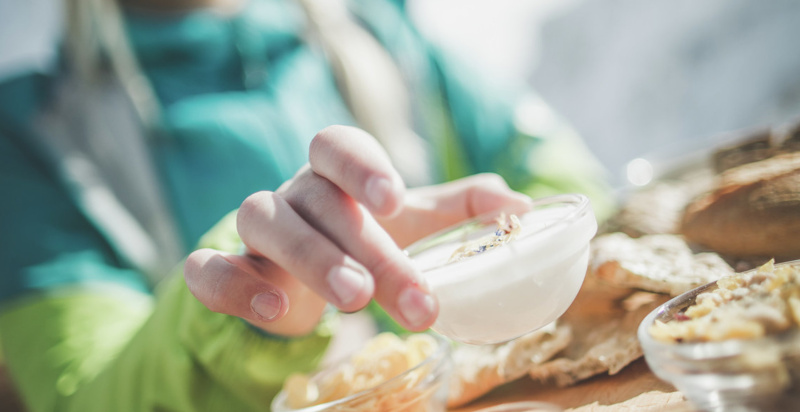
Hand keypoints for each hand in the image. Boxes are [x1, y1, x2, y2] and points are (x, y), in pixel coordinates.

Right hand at [184, 126, 531, 336]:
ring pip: (263, 222)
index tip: (393, 198)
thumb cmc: (365, 239)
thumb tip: (523, 207)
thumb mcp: (413, 223)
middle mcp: (293, 195)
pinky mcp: (224, 271)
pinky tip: (273, 311)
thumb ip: (462, 209)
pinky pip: (208, 268)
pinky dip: (234, 286)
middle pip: (318, 202)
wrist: (302, 280)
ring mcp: (254, 233)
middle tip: (411, 297)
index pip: (335, 144)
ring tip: (353, 299)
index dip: (361, 164)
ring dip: (309, 258)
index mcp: (336, 176)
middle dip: (365, 247)